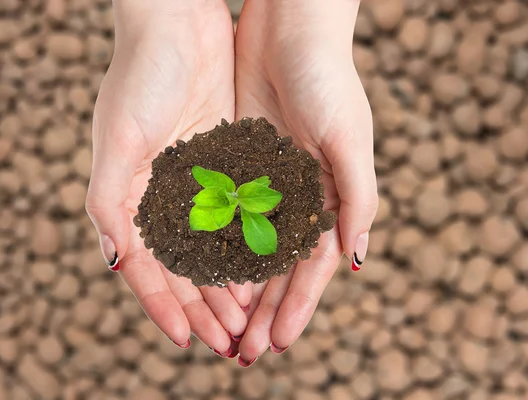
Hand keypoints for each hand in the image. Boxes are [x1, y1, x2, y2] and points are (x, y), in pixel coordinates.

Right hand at [85, 1, 250, 353]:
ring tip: (245, 319)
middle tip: (225, 341)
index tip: (183, 340)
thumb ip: (108, 201)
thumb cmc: (140, 76)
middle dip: (201, 306)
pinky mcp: (222, 164)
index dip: (162, 305)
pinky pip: (235, 215)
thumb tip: (114, 260)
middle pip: (181, 266)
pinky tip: (261, 271)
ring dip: (225, 284)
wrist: (177, 25)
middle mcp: (161, 196)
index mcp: (129, 196)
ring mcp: (193, 182)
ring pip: (212, 247)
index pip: (146, 266)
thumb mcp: (117, 139)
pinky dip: (245, 245)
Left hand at [234, 0, 377, 364]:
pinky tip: (202, 272)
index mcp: (328, 197)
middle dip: (262, 309)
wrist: (289, 28)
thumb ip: (356, 199)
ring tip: (221, 325)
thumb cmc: (326, 79)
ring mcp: (266, 182)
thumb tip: (358, 261)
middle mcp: (297, 196)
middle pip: (277, 267)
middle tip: (245, 351)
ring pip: (248, 248)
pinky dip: (216, 245)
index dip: (295, 305)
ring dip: (236, 287)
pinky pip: (225, 213)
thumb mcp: (348, 138)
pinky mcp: (237, 163)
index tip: (277, 342)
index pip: (311, 266)